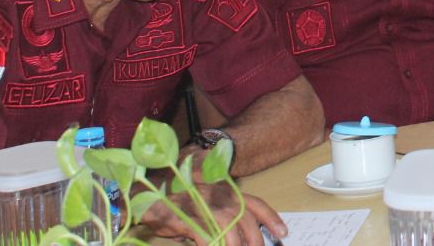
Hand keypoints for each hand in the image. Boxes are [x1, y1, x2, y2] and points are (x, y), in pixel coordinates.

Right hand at [139, 182, 288, 245]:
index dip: (271, 218)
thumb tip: (249, 236)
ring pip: (228, 226)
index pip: (256, 204)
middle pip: (245, 218)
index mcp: (227, 192)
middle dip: (255, 239)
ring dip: (236, 245)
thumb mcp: (210, 208)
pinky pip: (204, 235)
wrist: (150, 201)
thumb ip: (228, 217)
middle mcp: (218, 196)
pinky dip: (211, 245)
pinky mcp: (185, 218)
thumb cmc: (183, 207)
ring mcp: (202, 205)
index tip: (283, 233)